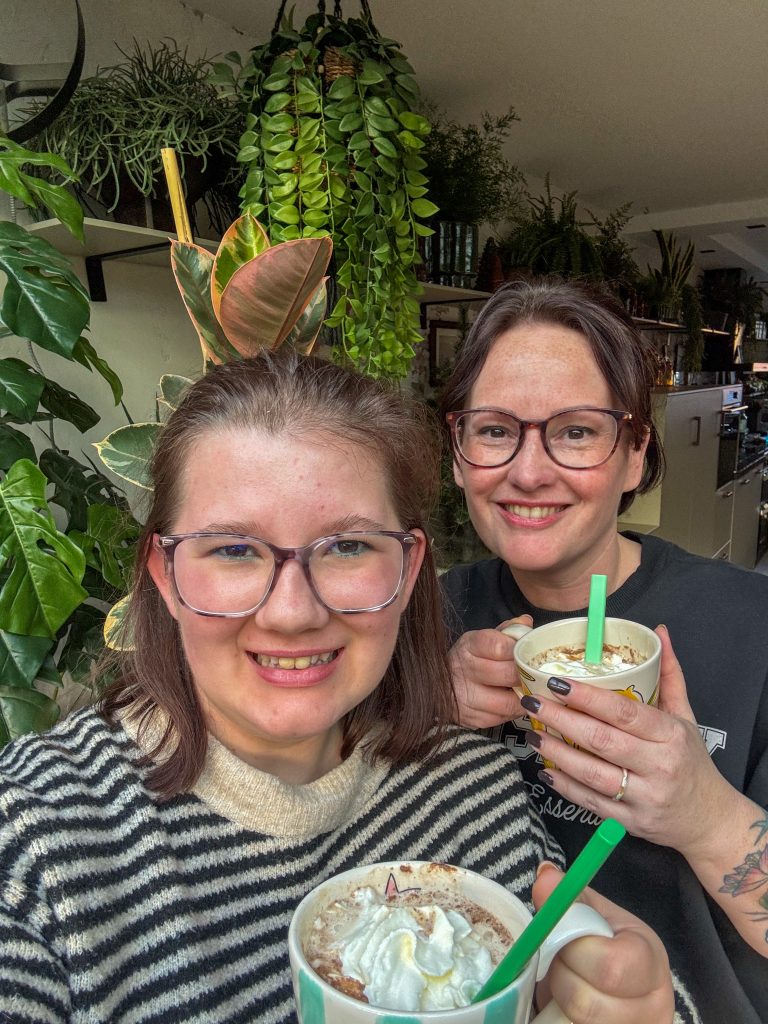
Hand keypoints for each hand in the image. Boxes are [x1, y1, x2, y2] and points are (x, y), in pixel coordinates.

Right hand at [450, 615, 532, 727]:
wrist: (440, 684)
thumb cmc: (471, 659)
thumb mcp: (484, 640)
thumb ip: (507, 631)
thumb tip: (527, 623)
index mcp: (468, 646)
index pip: (499, 646)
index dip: (519, 649)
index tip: (528, 652)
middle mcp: (462, 671)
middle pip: (507, 674)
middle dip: (526, 675)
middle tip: (537, 674)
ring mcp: (465, 698)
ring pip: (509, 702)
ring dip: (524, 696)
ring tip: (530, 690)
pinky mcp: (471, 719)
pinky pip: (504, 718)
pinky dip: (514, 710)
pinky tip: (515, 701)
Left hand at [521, 626, 732, 860]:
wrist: (709, 819)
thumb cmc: (692, 761)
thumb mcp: (686, 716)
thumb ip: (670, 674)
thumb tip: (659, 631)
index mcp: (670, 735)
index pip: (623, 712)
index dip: (587, 698)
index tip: (557, 683)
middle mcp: (658, 765)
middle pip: (601, 741)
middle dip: (562, 720)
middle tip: (532, 703)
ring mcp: (645, 797)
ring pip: (592, 773)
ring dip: (557, 754)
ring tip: (533, 735)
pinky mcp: (631, 822)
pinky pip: (591, 802)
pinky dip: (566, 786)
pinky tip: (547, 770)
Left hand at [533, 863, 673, 1023]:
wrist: (629, 986)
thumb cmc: (611, 945)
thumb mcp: (597, 915)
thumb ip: (571, 897)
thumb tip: (546, 876)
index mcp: (650, 961)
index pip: (608, 966)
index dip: (571, 952)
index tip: (561, 939)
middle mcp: (654, 1008)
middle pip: (586, 1003)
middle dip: (560, 978)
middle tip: (558, 963)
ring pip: (576, 1022)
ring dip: (558, 1001)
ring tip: (565, 983)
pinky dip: (558, 1018)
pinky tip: (564, 1005)